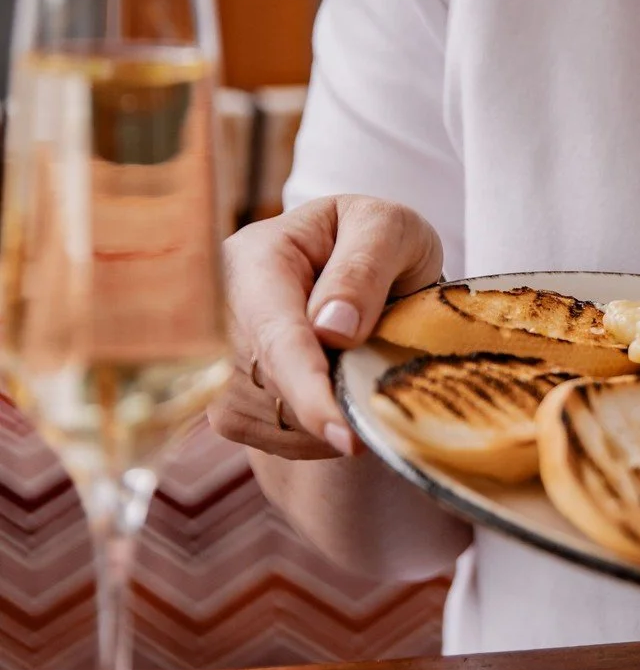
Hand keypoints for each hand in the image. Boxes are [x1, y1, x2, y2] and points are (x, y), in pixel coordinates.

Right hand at [209, 195, 442, 461]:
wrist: (364, 269)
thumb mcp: (388, 229)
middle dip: (337, 396)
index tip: (345, 434)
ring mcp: (219, 361)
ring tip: (363, 361)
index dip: (309, 388)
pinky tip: (341, 385)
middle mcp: (221, 312)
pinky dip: (323, 429)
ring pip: (281, 420)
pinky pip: (281, 440)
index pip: (277, 335)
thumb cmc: (378, 241)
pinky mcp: (229, 401)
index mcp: (254, 258)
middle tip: (387, 372)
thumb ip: (364, 268)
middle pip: (278, 386)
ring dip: (335, 411)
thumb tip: (333, 330)